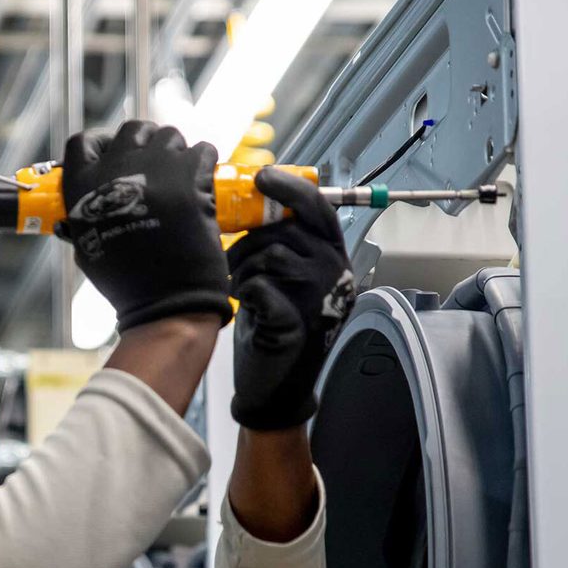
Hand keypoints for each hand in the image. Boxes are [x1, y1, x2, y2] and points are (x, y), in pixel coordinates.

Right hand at [57, 120, 231, 330]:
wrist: (165, 301)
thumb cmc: (127, 283)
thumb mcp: (88, 246)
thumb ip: (89, 212)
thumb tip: (98, 195)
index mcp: (83, 186)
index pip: (82, 142)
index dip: (101, 143)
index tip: (114, 153)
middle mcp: (115, 168)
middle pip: (132, 129)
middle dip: (145, 141)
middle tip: (155, 164)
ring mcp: (154, 167)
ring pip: (170, 135)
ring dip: (176, 151)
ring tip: (180, 177)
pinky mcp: (190, 174)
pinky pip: (202, 149)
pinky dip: (204, 162)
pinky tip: (202, 183)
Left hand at [227, 167, 357, 430]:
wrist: (275, 389)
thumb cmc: (273, 326)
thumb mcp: (282, 277)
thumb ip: (280, 243)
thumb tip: (252, 200)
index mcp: (334, 258)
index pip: (318, 209)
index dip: (290, 188)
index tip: (261, 178)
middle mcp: (336, 274)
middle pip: (286, 230)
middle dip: (248, 240)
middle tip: (232, 260)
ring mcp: (321, 300)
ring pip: (271, 256)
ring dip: (243, 269)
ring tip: (239, 288)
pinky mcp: (298, 325)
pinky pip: (261, 289)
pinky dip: (245, 294)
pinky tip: (246, 306)